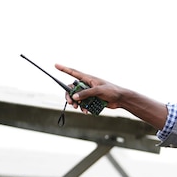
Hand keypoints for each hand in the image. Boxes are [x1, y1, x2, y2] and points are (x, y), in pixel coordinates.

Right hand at [53, 63, 168, 129]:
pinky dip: (83, 108)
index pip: (73, 72)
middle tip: (71, 102)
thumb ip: (86, 93)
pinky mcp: (92, 100)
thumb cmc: (112, 91)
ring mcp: (89, 93)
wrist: (121, 99)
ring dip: (76, 103)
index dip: (64, 69)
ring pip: (77, 98)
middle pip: (72, 89)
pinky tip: (86, 111)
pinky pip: (83, 104)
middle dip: (69, 96)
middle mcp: (87, 85)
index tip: (55, 65)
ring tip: (79, 108)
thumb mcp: (98, 91)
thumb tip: (74, 97)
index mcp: (88, 79)